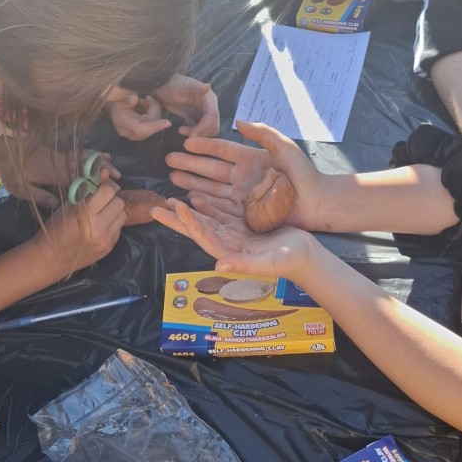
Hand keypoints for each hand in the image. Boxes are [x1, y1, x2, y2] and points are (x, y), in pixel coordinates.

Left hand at [0, 135, 118, 207]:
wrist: (2, 149)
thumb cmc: (11, 173)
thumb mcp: (21, 189)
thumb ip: (40, 196)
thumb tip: (59, 205)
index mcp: (50, 174)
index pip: (74, 179)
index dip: (90, 183)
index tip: (105, 189)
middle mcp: (58, 162)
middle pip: (84, 167)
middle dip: (102, 173)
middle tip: (118, 181)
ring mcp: (61, 154)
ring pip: (86, 157)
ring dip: (102, 163)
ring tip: (116, 170)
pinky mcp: (60, 150)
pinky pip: (80, 151)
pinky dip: (94, 153)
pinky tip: (105, 155)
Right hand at [32, 176, 124, 276]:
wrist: (51, 258)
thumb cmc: (56, 228)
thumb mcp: (68, 206)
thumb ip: (87, 190)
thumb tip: (105, 173)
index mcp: (86, 213)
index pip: (108, 191)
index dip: (106, 187)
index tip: (101, 188)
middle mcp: (99, 227)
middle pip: (119, 203)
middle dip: (112, 200)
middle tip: (102, 202)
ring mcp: (106, 239)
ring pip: (122, 216)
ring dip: (114, 212)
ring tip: (102, 214)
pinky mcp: (109, 248)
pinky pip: (119, 229)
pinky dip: (112, 225)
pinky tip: (101, 227)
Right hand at [105, 90, 168, 139]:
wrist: (113, 105)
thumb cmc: (116, 99)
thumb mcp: (118, 95)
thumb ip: (126, 97)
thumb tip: (134, 99)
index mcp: (122, 123)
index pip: (140, 129)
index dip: (154, 126)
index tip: (168, 123)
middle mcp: (129, 132)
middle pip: (150, 127)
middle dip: (154, 111)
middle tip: (149, 98)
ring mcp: (135, 134)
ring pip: (153, 126)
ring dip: (153, 111)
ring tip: (145, 100)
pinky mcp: (140, 133)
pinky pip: (152, 125)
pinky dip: (152, 114)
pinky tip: (146, 105)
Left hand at [151, 198, 316, 282]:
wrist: (306, 257)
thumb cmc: (290, 262)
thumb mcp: (269, 263)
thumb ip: (243, 265)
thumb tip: (218, 265)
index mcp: (229, 252)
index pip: (203, 235)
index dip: (188, 222)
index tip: (176, 206)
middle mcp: (227, 242)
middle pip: (197, 227)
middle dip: (176, 218)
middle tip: (155, 207)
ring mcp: (234, 233)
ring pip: (206, 218)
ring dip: (189, 209)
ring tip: (171, 198)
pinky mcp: (243, 225)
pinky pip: (221, 212)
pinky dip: (208, 204)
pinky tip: (198, 195)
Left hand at [153, 73, 219, 136]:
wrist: (163, 87)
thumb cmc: (172, 86)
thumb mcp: (183, 87)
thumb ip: (196, 88)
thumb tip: (208, 87)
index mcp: (209, 99)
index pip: (212, 116)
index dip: (204, 127)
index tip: (192, 134)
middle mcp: (210, 106)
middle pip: (213, 125)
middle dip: (200, 132)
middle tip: (183, 131)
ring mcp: (204, 113)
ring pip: (208, 130)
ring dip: (197, 134)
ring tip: (181, 130)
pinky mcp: (197, 117)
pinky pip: (201, 130)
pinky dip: (194, 132)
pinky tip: (183, 128)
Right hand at [166, 119, 322, 227]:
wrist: (317, 203)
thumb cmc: (304, 174)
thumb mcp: (284, 147)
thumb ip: (262, 133)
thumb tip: (238, 120)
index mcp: (251, 158)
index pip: (222, 149)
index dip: (204, 145)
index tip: (185, 140)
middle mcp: (243, 176)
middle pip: (211, 168)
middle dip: (190, 163)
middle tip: (168, 159)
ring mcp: (243, 194)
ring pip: (212, 187)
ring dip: (192, 182)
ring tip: (173, 178)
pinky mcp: (245, 211)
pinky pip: (220, 205)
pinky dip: (204, 201)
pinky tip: (189, 197)